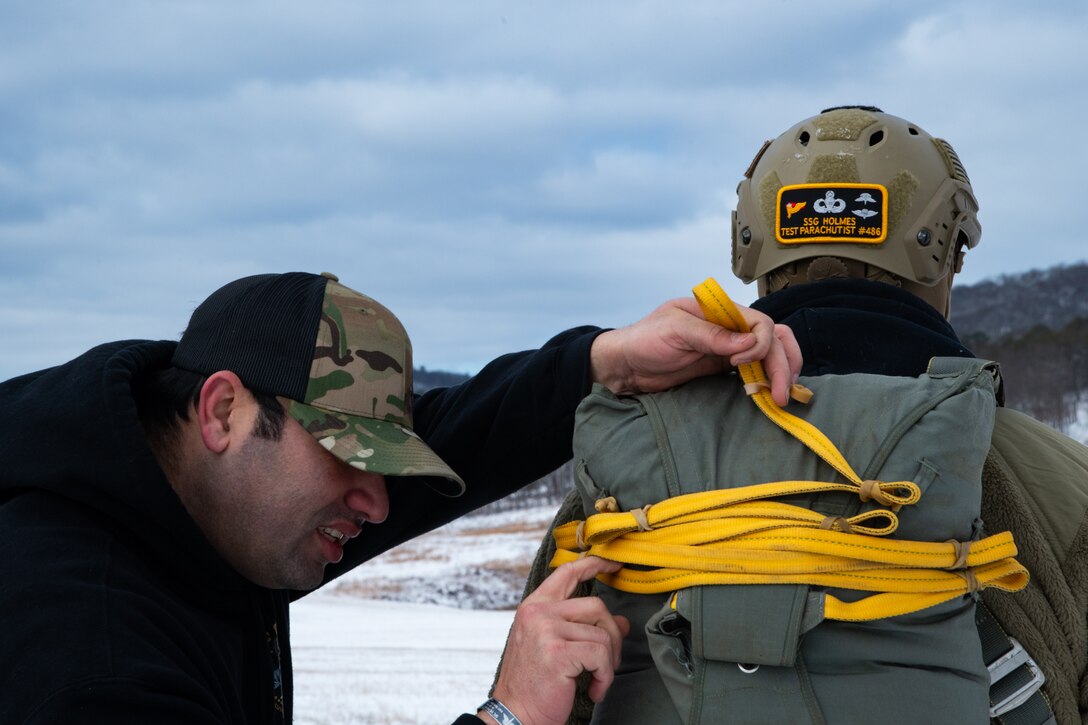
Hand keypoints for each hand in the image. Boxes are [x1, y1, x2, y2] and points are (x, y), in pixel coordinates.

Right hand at [485, 556, 629, 724]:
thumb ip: (581, 628)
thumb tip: (621, 621)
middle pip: (596, 605)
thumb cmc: (533, 684)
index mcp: (534, 607)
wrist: (514, 715)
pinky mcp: (558, 651)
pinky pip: (600, 655)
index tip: (613, 563)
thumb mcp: (554, 647)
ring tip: (597, 680)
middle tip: (609, 661)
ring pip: (602, 633)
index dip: (594, 564)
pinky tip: (593, 689)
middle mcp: (538, 613)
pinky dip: (604, 676)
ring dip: (608, 662)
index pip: (567, 573)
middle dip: (612, 635)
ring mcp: (546, 630)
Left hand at [589, 296, 801, 404]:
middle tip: (783, 392)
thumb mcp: (674, 329)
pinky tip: (769, 396)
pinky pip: (753, 372)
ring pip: (769, 355)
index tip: (738, 364)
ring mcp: (727, 350)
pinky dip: (766, 382)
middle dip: (783, 363)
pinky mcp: (721, 369)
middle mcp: (729, 329)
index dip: (759, 344)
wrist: (625, 365)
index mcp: (719, 311)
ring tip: (783, 396)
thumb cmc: (643, 339)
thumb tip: (748, 343)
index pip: (759, 323)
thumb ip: (710, 335)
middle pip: (773, 340)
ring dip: (781, 373)